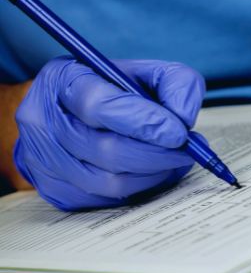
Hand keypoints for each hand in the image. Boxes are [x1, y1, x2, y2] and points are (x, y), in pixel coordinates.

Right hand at [14, 57, 204, 209]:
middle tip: (185, 151)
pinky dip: (139, 188)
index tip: (179, 133)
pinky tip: (152, 172)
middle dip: (156, 154)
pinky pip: (105, 200)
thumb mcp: (146, 72)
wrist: (72, 112)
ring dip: (152, 174)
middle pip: (106, 150)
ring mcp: (44, 159)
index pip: (100, 105)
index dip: (144, 122)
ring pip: (109, 182)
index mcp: (63, 80)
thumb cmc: (113, 90)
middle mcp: (44, 121)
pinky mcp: (55, 189)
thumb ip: (175, 83)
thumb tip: (184, 118)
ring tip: (172, 160)